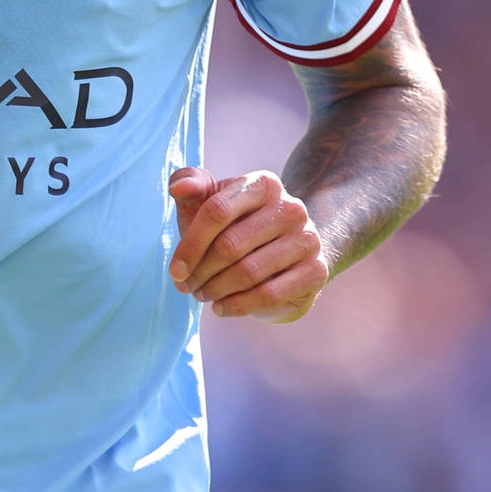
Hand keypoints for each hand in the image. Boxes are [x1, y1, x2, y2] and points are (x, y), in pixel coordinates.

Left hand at [167, 167, 327, 323]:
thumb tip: (178, 186)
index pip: (217, 211)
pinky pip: (268, 294)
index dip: (190, 244)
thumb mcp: (210, 203)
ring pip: (248, 272)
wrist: (289, 252)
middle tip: (186, 287)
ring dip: (216, 290)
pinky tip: (221, 307)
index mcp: (263, 184)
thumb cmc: (237, 226)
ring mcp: (307, 239)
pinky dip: (237, 305)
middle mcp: (291, 208)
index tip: (174, 271)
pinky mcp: (316, 271)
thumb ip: (190, 185)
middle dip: (201, 272)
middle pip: (230, 245)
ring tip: (202, 295)